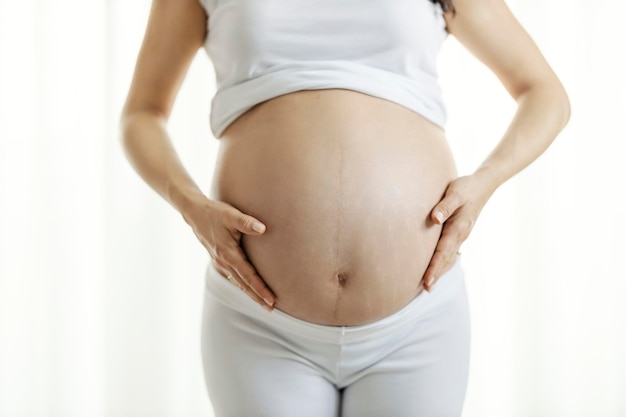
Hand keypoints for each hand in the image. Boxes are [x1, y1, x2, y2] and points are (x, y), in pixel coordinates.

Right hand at [181, 196, 275, 310]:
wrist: (195, 213)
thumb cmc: (215, 212)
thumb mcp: (230, 214)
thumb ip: (246, 222)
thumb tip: (262, 228)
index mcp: (228, 253)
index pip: (248, 276)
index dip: (260, 289)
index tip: (271, 300)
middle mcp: (223, 262)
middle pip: (243, 284)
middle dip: (257, 297)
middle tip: (271, 309)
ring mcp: (220, 263)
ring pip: (238, 282)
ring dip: (251, 293)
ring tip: (264, 303)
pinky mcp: (219, 260)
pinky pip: (233, 277)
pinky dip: (243, 285)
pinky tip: (249, 289)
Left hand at [422, 173, 496, 291]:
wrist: (483, 185)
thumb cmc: (466, 187)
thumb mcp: (455, 192)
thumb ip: (445, 206)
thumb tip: (435, 219)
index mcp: (458, 228)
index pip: (443, 252)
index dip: (434, 268)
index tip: (427, 282)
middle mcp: (460, 236)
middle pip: (447, 260)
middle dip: (436, 275)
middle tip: (426, 290)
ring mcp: (461, 236)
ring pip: (449, 257)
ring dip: (440, 271)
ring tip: (428, 284)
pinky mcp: (459, 233)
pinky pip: (450, 251)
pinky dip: (443, 262)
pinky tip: (437, 267)